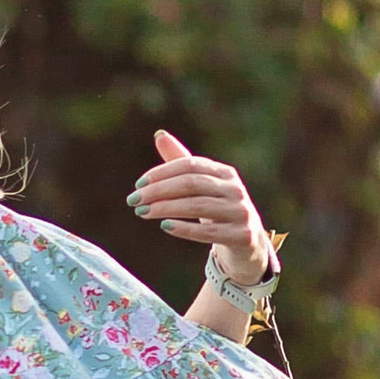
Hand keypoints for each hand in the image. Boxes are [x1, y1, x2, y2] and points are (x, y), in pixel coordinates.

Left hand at [129, 129, 270, 287]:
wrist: (246, 243)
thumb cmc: (217, 209)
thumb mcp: (201, 186)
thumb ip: (180, 162)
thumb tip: (159, 135)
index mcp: (225, 173)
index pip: (190, 165)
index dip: (162, 173)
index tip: (138, 185)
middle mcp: (235, 189)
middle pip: (192, 183)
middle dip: (159, 190)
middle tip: (133, 201)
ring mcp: (241, 212)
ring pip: (198, 205)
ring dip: (166, 208)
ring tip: (142, 212)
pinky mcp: (242, 235)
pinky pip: (209, 231)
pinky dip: (184, 228)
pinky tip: (165, 225)